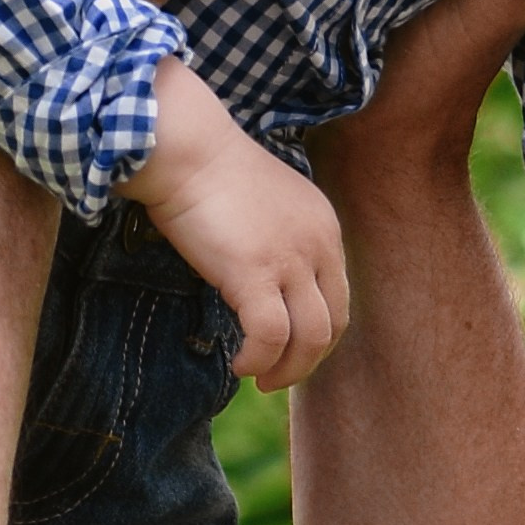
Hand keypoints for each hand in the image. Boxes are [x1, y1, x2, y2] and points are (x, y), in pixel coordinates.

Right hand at [123, 62, 347, 390]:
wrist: (186, 148)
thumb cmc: (207, 172)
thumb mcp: (261, 207)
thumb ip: (274, 242)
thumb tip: (257, 284)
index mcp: (324, 228)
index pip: (338, 298)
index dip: (316, 334)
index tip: (286, 349)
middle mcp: (319, 245)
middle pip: (333, 323)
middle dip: (306, 360)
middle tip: (274, 376)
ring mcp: (291, 260)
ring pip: (311, 337)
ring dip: (287, 369)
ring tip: (257, 376)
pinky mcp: (257, 273)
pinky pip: (271, 336)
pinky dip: (258, 359)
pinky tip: (238, 362)